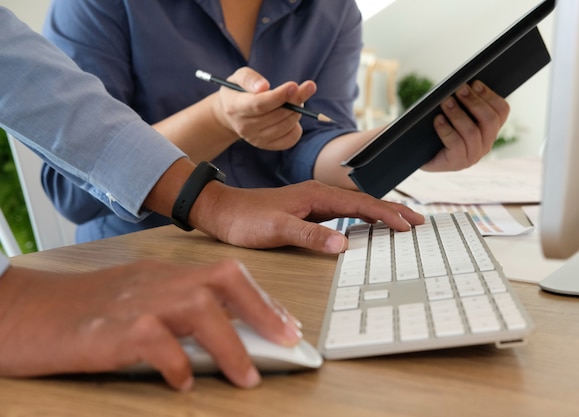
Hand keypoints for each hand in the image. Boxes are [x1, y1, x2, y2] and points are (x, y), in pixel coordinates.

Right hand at [0, 260, 301, 390]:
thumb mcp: (139, 298)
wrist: (25, 311)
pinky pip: (155, 341)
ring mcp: (134, 301)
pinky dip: (176, 363)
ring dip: (230, 344)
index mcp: (166, 273)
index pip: (226, 275)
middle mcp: (156, 281)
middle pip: (223, 280)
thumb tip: (225, 335)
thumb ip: (178, 310)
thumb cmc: (84, 310)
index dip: (262, 299)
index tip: (286, 324)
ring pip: (198, 308)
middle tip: (286, 341)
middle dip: (262, 309)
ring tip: (247, 377)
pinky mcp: (110, 330)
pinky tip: (183, 382)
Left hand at [190, 180, 424, 251]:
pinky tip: (367, 226)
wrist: (222, 211)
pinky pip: (344, 213)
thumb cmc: (245, 219)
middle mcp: (318, 194)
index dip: (386, 214)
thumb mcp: (276, 230)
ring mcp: (314, 201)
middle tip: (418, 221)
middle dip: (392, 211)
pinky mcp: (308, 210)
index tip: (408, 225)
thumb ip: (309, 235)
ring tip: (401, 222)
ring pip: (355, 206)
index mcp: (316, 195)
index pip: (360, 204)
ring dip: (380, 214)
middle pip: (364, 201)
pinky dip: (362, 218)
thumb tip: (344, 244)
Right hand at [214, 66, 316, 149]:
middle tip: (309, 87)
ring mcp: (256, 139)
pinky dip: (296, 127)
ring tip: (295, 99)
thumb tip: (264, 87)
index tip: (294, 85)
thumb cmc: (238, 91)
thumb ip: (249, 78)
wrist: (230, 115)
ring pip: (285, 126)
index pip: (259, 104)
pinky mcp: (266, 146)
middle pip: (276, 115)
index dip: (278, 96)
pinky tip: (292, 116)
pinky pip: (290, 139)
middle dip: (295, 100)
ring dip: (297, 111)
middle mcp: (245, 127)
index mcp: (236, 108)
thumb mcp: (238, 78)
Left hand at [422, 80, 509, 171]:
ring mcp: (472, 156)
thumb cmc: (436, 129)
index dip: (490, 95)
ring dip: (458, 114)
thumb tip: (464, 84)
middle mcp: (485, 145)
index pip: (502, 111)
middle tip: (459, 89)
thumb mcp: (452, 114)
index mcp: (489, 130)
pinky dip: (446, 129)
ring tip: (445, 102)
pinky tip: (438, 119)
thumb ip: (463, 102)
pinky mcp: (456, 163)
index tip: (475, 83)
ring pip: (472, 132)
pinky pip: (456, 145)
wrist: (418, 154)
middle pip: (489, 121)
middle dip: (474, 102)